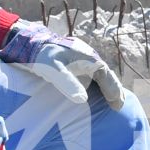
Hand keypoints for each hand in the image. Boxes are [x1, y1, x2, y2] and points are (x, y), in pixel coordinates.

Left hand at [0, 19, 124, 107]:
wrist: (31, 43)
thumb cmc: (43, 57)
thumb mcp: (54, 70)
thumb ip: (67, 83)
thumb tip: (82, 100)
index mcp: (88, 59)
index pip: (106, 76)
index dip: (113, 91)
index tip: (117, 106)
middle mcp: (89, 58)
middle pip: (106, 75)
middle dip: (114, 89)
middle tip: (119, 106)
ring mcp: (82, 60)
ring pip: (100, 75)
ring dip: (107, 87)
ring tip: (112, 100)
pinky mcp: (75, 62)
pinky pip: (91, 75)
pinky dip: (97, 84)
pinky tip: (95, 92)